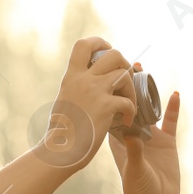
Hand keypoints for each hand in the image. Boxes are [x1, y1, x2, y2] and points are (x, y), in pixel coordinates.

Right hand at [46, 38, 138, 167]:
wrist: (60, 150)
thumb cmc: (61, 131)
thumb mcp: (64, 99)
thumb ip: (75, 87)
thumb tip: (82, 82)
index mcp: (71, 76)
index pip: (83, 45)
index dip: (100, 43)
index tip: (107, 53)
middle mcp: (83, 79)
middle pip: (113, 54)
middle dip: (125, 64)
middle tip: (125, 80)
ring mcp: (95, 92)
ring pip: (124, 74)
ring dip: (132, 88)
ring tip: (129, 103)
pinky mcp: (105, 107)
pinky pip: (128, 102)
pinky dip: (132, 111)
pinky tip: (127, 121)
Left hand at [110, 76, 180, 193]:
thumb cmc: (138, 191)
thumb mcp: (132, 170)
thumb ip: (133, 151)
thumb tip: (130, 134)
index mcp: (119, 139)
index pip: (112, 110)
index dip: (109, 92)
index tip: (106, 74)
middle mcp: (134, 134)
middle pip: (129, 103)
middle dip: (126, 84)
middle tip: (125, 64)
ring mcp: (151, 137)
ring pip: (149, 107)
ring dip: (146, 90)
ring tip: (143, 70)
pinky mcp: (168, 142)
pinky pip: (171, 121)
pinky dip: (173, 108)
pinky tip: (175, 93)